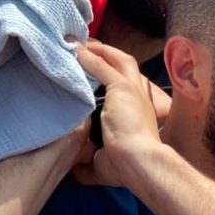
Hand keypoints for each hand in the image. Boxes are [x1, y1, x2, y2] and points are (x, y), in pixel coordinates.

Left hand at [71, 40, 162, 186]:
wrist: (140, 163)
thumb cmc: (126, 166)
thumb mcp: (104, 161)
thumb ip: (89, 161)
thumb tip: (73, 169)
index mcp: (140, 112)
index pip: (130, 86)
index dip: (114, 76)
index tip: (97, 73)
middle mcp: (141, 98)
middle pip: (128, 66)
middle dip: (109, 55)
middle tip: (89, 50)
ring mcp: (134, 91)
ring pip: (120, 60)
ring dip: (101, 51)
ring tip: (82, 45)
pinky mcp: (124, 88)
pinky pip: (103, 66)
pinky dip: (90, 57)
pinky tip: (77, 52)